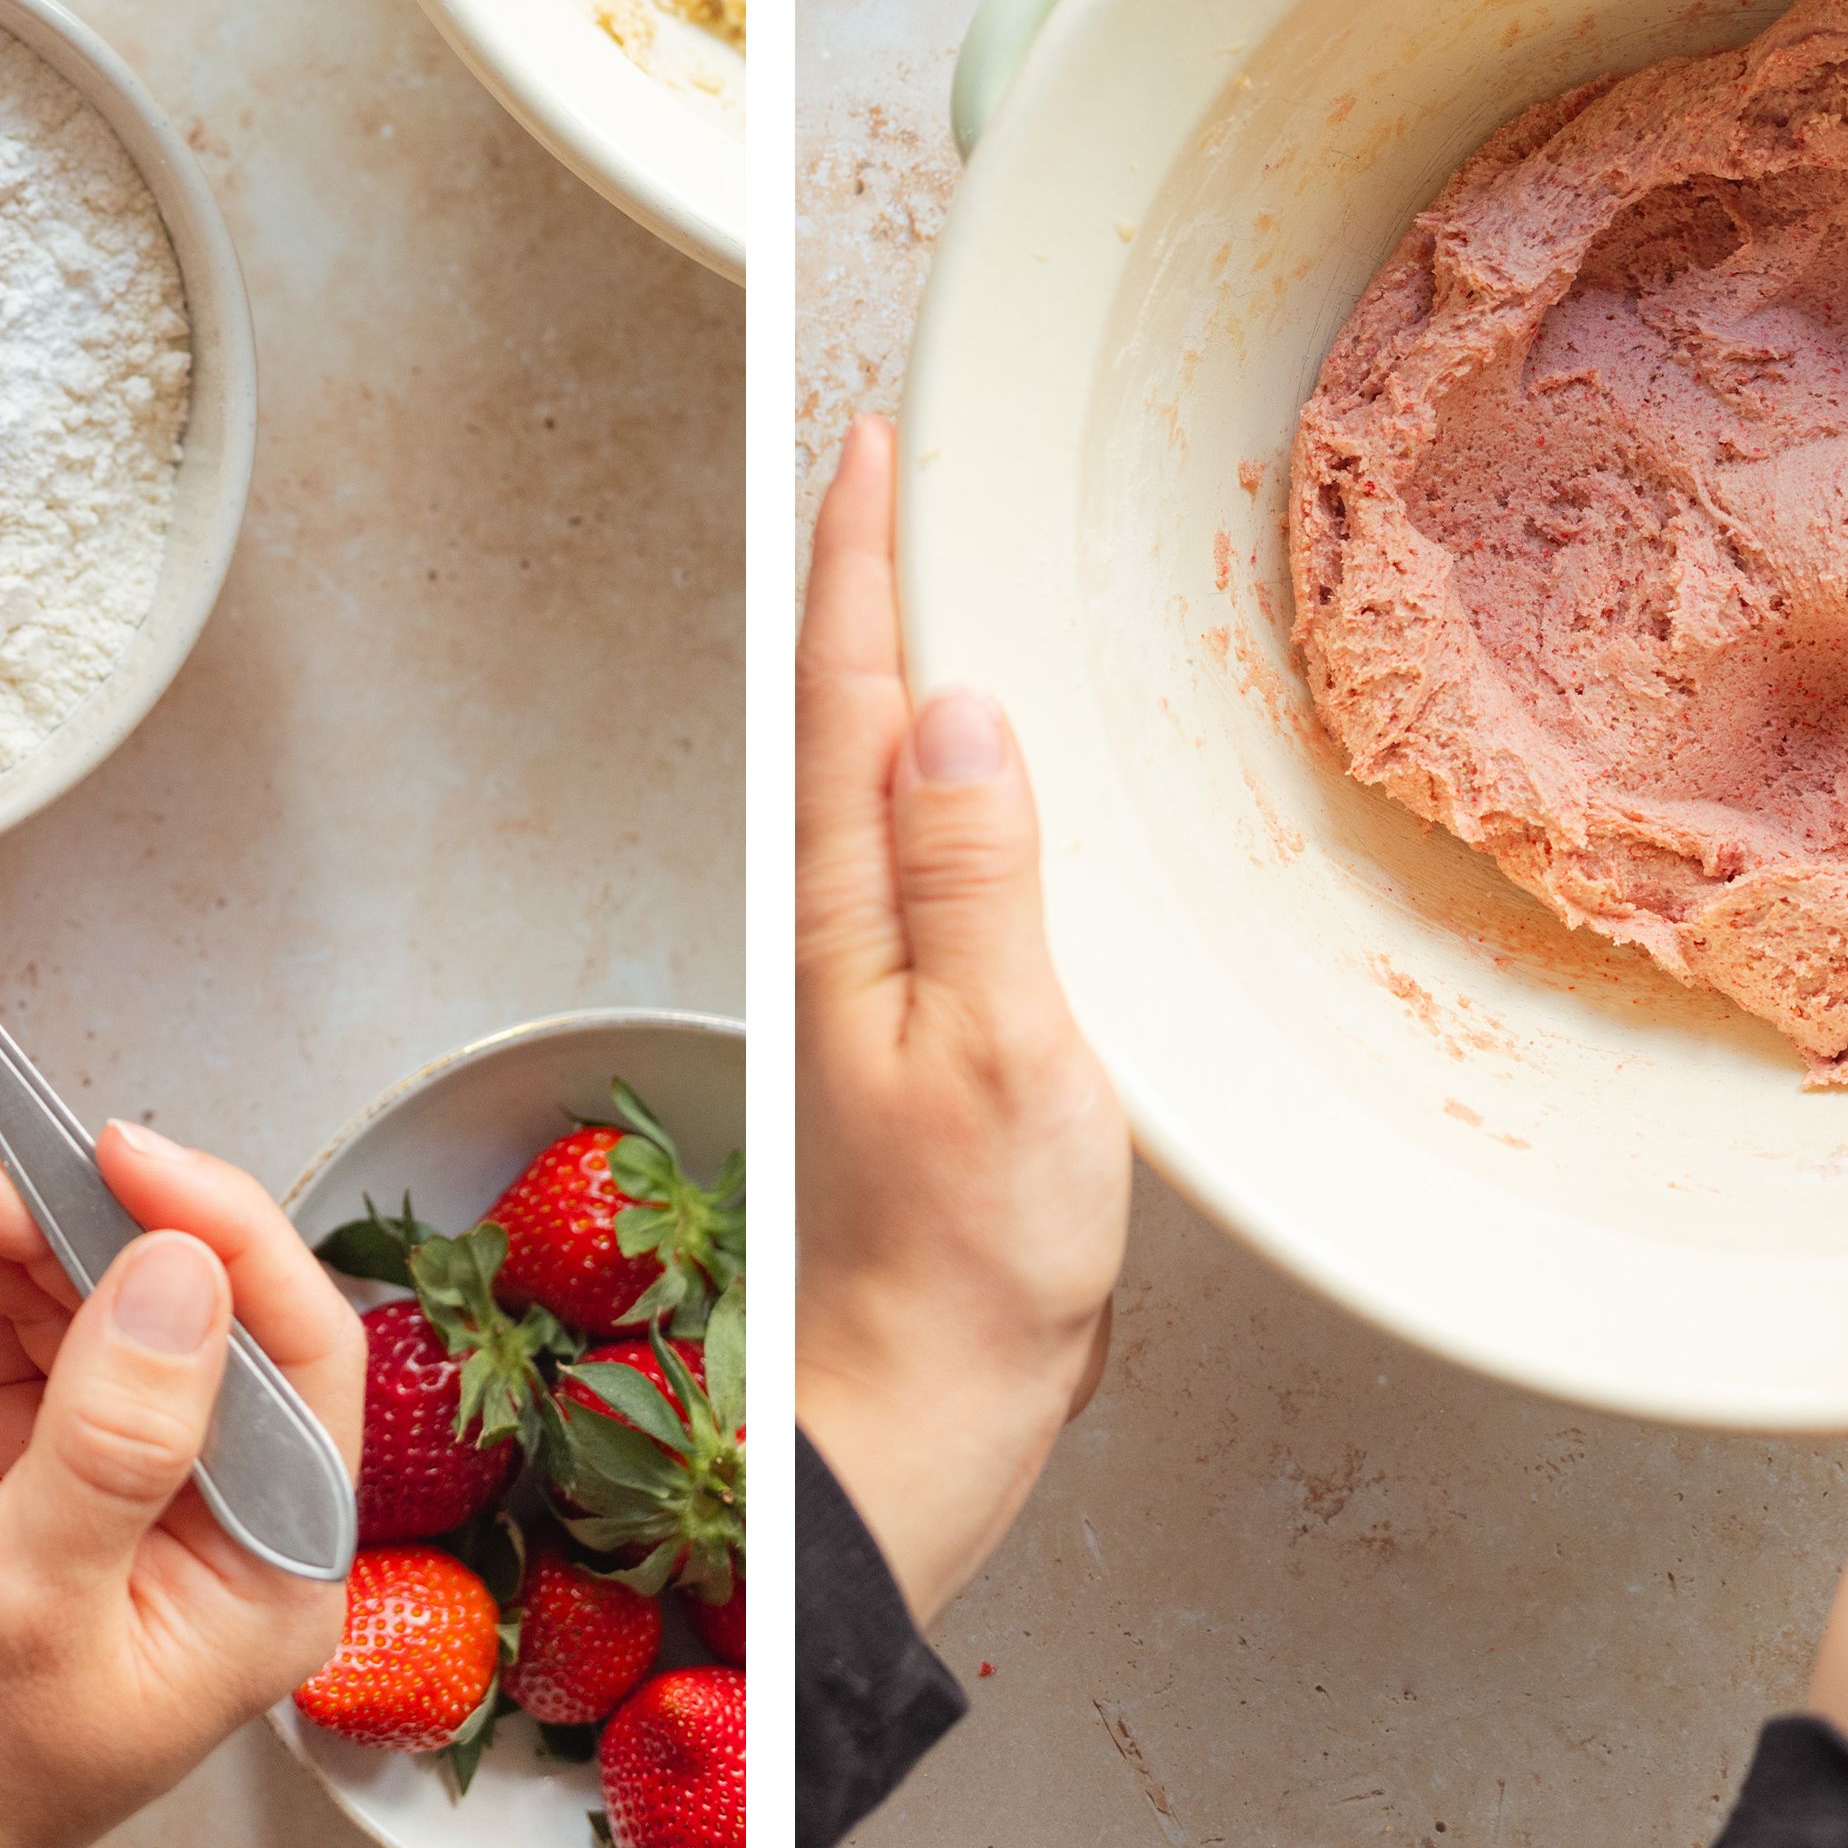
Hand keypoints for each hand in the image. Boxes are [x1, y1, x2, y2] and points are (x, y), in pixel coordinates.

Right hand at [0, 1122, 363, 1847]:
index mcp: (263, 1555)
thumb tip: (182, 1274)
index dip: (212, 1224)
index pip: (289, 1343)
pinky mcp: (13, 1443)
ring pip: (54, 1283)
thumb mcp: (26, 1611)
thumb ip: (112, 1441)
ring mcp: (105, 1457)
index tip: (114, 1152)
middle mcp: (203, 1494)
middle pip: (149, 1286)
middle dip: (32, 1213)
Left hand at [796, 414, 1132, 1623]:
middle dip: (866, 575)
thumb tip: (962, 710)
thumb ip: (977, 875)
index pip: (852, 690)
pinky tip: (976, 770)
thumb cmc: (966, 1259)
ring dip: (895, 663)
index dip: (865, 557)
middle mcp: (846, 922)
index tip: (875, 443)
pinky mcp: (917, 1023)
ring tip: (926, 569)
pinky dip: (939, 770)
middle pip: (845, 711)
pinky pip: (921, 850)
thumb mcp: (1001, 1049)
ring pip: (876, 776)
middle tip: (888, 463)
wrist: (927, 1405)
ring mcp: (874, 973)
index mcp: (854, 908)